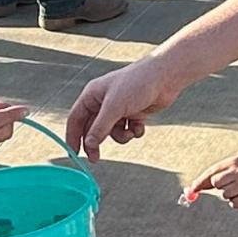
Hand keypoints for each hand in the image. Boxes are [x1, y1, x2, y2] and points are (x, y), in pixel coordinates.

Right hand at [67, 54, 181, 155]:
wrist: (164, 78)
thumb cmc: (136, 84)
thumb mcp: (114, 107)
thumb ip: (100, 127)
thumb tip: (89, 145)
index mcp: (92, 95)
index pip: (75, 119)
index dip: (73, 136)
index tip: (74, 154)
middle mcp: (103, 102)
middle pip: (92, 128)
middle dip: (96, 143)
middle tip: (96, 159)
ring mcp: (119, 108)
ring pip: (111, 132)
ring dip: (120, 137)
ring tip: (129, 133)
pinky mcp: (133, 113)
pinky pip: (127, 130)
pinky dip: (133, 132)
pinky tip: (140, 126)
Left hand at [185, 154, 237, 209]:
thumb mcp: (233, 169)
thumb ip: (213, 177)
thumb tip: (191, 190)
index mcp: (234, 162)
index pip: (212, 172)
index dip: (200, 182)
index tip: (191, 190)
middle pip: (216, 183)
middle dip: (220, 187)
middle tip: (231, 185)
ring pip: (224, 194)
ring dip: (230, 195)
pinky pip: (233, 204)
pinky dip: (237, 202)